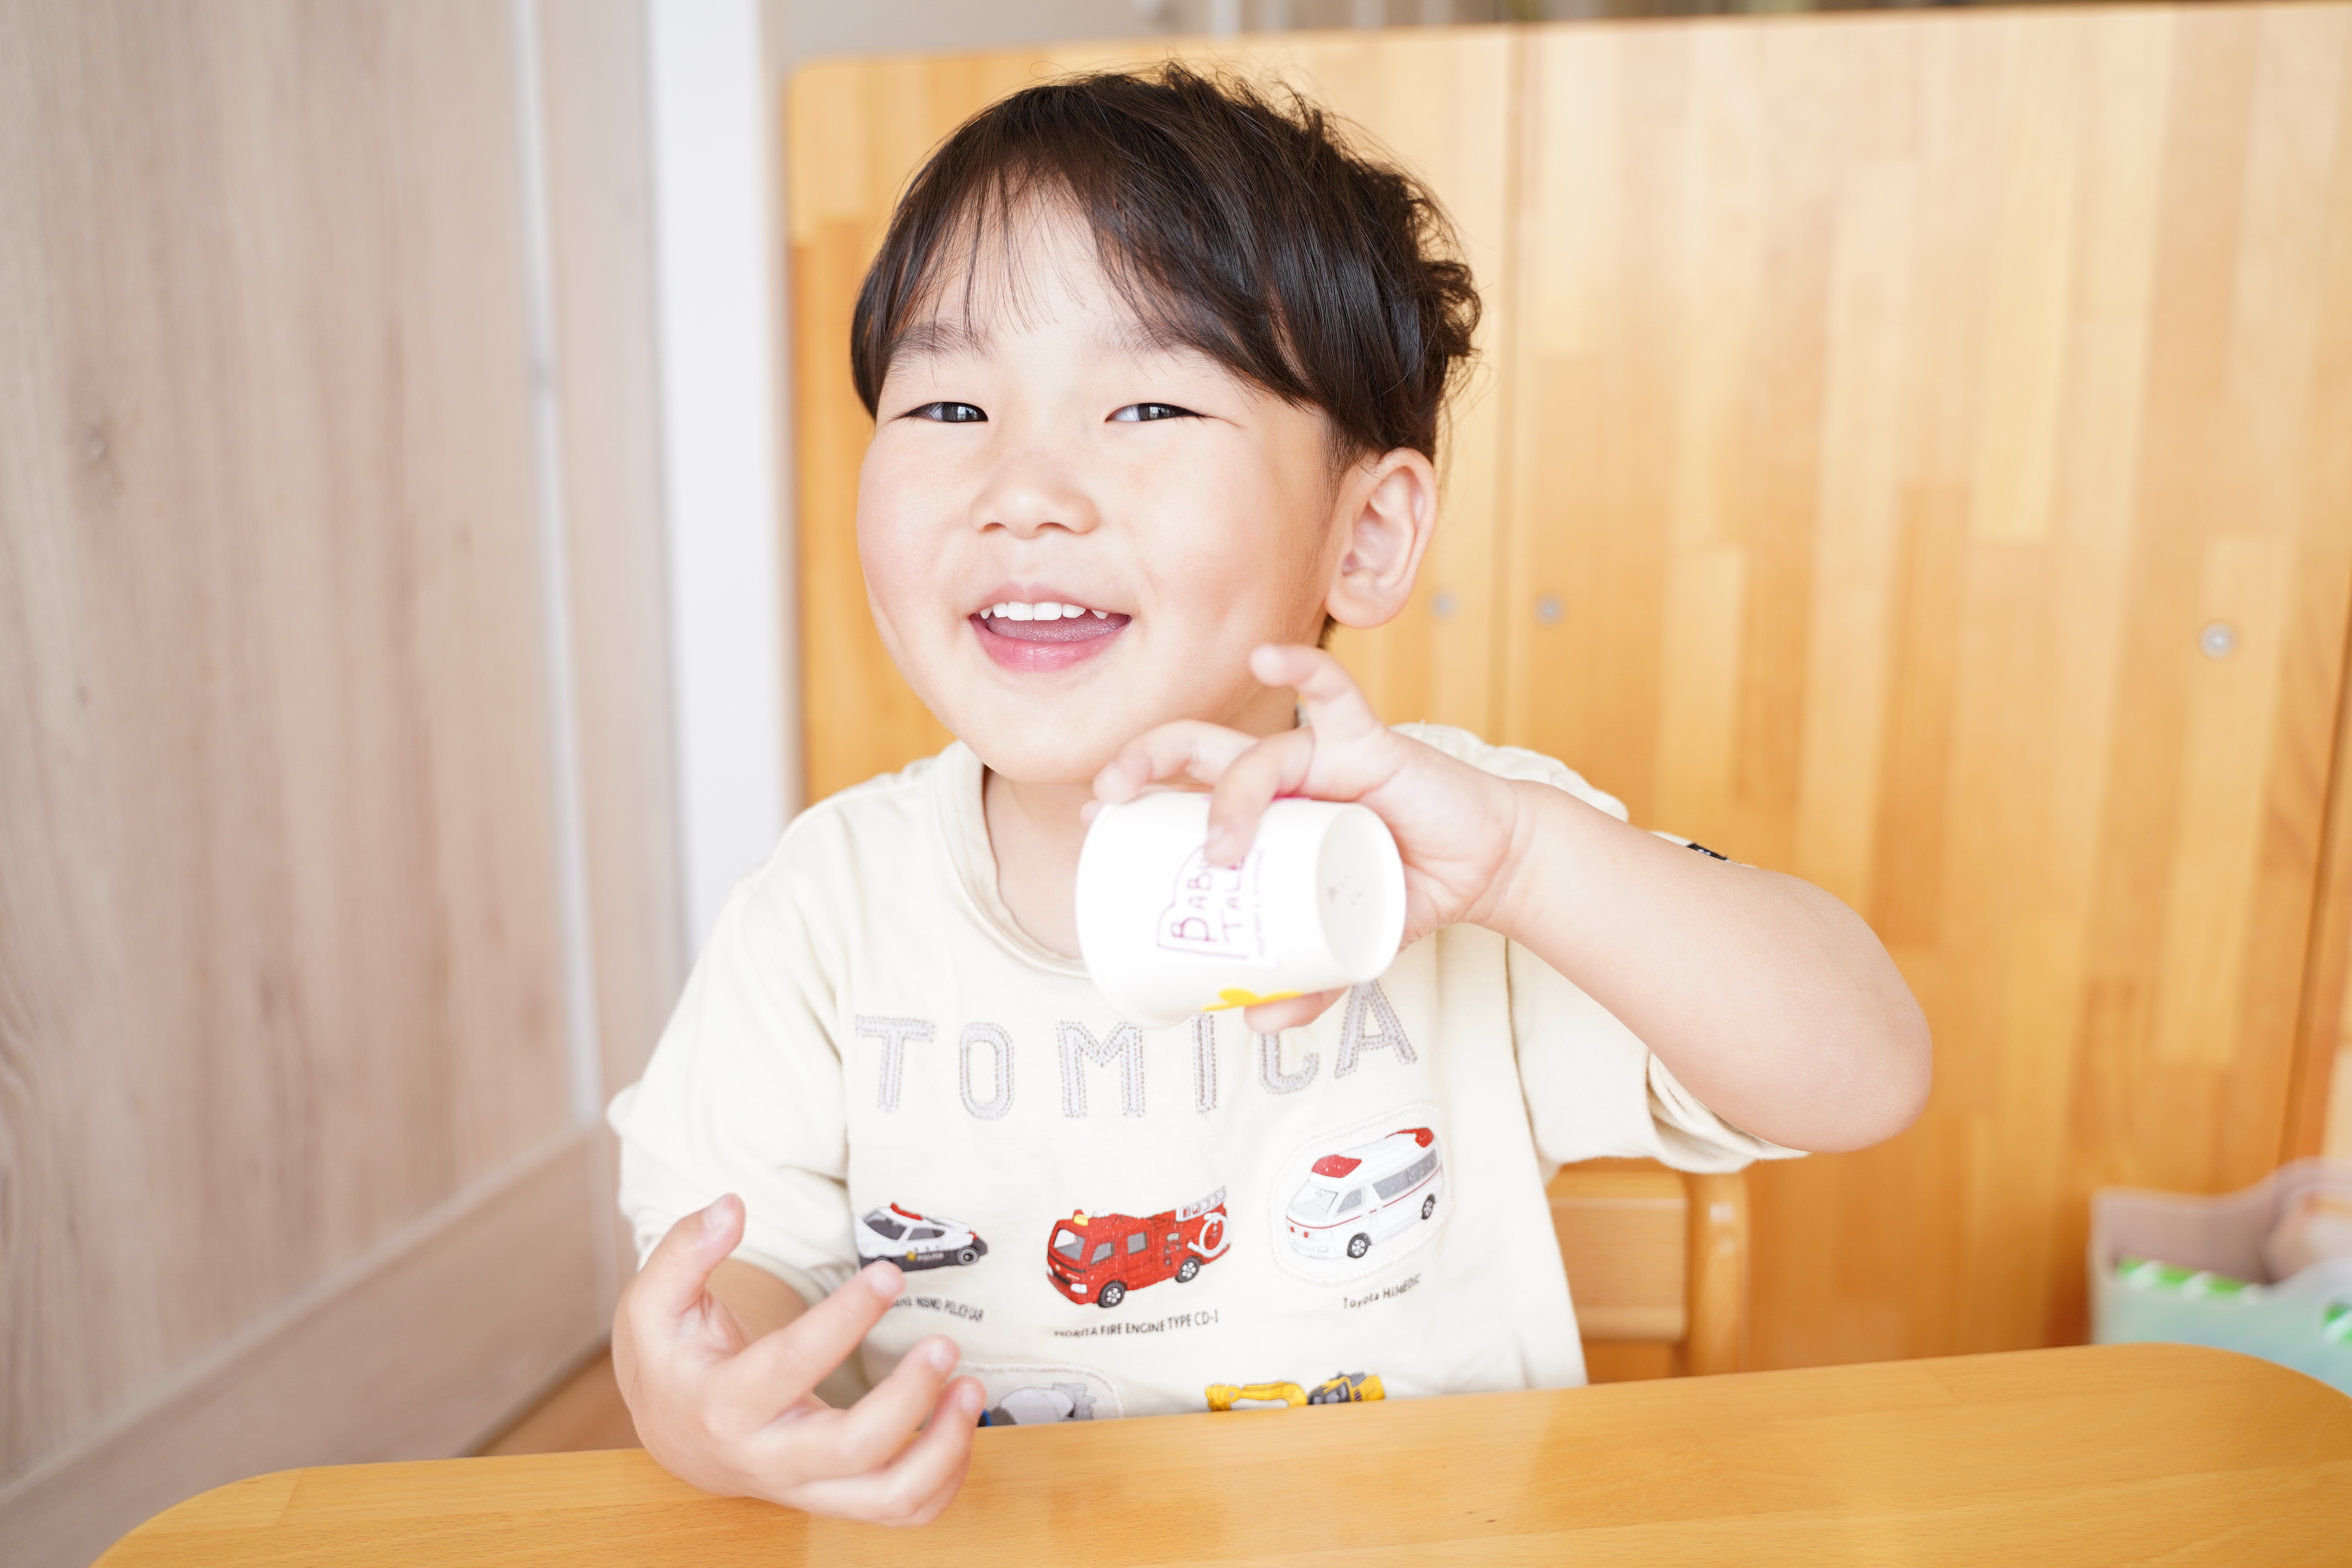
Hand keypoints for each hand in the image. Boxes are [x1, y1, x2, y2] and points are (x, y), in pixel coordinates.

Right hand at [611, 1194, 982, 1524]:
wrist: (675, 1437)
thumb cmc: (672, 1363)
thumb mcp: (653, 1304)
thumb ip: (684, 1251)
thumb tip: (730, 1207)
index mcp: (721, 1405)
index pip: (790, 1366)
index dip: (844, 1319)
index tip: (888, 1273)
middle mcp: (767, 1457)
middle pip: (851, 1449)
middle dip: (909, 1397)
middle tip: (945, 1343)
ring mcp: (806, 1487)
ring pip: (888, 1499)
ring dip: (944, 1449)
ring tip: (970, 1389)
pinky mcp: (836, 1498)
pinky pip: (904, 1511)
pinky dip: (945, 1477)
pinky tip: (958, 1422)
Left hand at [1092, 644, 1525, 1032]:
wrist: (1484, 868)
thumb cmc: (1405, 889)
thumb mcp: (1347, 948)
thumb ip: (1307, 982)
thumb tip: (1255, 1024)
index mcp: (1264, 812)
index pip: (1183, 786)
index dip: (1136, 793)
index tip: (1096, 821)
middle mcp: (1283, 776)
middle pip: (1193, 747)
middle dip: (1142, 761)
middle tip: (1111, 799)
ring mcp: (1323, 757)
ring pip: (1255, 750)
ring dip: (1228, 795)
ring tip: (1221, 848)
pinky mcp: (1372, 744)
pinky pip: (1333, 694)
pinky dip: (1301, 672)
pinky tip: (1268, 659)